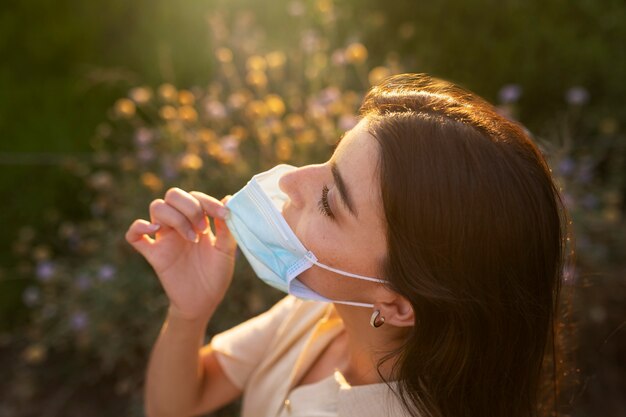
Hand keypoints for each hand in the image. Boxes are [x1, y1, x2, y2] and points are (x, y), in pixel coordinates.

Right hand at [125, 188, 236, 320]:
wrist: (204, 301)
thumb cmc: (216, 274)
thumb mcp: (226, 250)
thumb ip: (226, 226)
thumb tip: (228, 198)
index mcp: (197, 220)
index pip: (195, 196)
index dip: (207, 201)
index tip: (222, 215)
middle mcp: (179, 225)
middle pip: (173, 195)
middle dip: (190, 207)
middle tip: (203, 229)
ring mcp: (164, 238)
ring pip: (156, 207)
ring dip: (175, 218)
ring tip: (192, 238)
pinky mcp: (153, 254)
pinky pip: (133, 235)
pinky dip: (138, 227)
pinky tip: (155, 230)